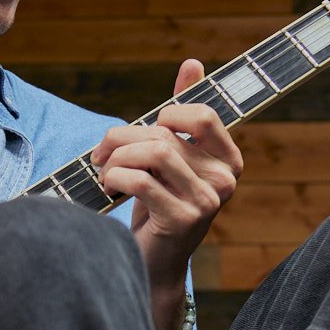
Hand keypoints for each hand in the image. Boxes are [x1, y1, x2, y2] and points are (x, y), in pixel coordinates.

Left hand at [91, 59, 241, 329]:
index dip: (165, 115)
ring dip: (115, 159)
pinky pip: (139, 181)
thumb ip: (181, 115)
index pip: (202, 113)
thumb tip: (193, 63)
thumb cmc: (158, 206)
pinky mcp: (182, 220)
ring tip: (104, 172)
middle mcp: (225, 180)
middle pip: (165, 133)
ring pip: (152, 153)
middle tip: (101, 155)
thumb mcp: (170, 159)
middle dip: (121, 139)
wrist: (152, 266)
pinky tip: (107, 188)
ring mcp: (206, 202)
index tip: (141, 132)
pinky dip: (114, 178)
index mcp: (229, 160)